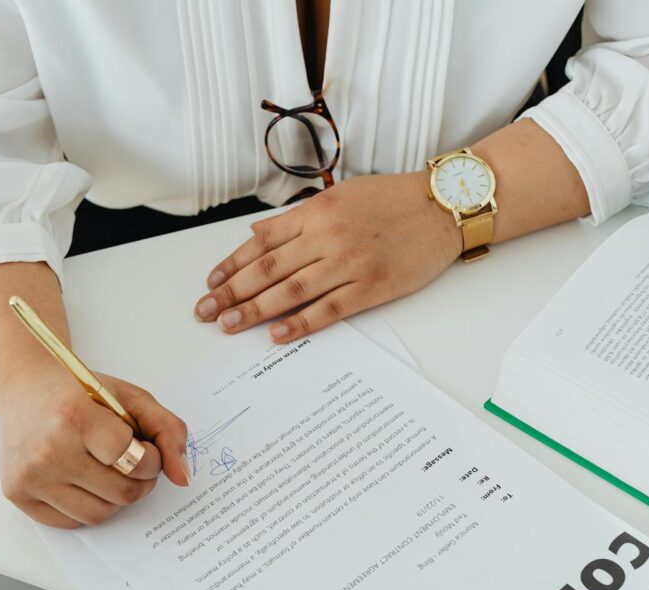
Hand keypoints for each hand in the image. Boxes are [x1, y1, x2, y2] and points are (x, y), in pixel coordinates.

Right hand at [0, 363, 189, 528]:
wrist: (25, 388)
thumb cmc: (81, 393)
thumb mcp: (132, 398)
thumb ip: (168, 431)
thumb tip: (184, 478)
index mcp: (75, 417)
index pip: (135, 460)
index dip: (151, 459)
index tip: (145, 448)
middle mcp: (48, 450)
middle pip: (123, 493)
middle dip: (140, 481)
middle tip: (133, 462)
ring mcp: (30, 476)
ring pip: (99, 514)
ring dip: (116, 497)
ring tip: (108, 470)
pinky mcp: (17, 495)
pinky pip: (71, 522)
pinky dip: (88, 505)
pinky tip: (84, 479)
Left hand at [194, 173, 461, 342]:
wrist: (442, 206)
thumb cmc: (391, 199)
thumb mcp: (339, 196)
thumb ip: (296, 218)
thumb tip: (257, 234)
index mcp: (316, 212)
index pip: (262, 243)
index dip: (232, 265)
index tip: (211, 283)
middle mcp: (327, 236)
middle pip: (268, 269)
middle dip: (231, 292)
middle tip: (206, 311)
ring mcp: (349, 262)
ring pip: (291, 290)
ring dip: (255, 310)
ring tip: (229, 325)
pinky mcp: (371, 287)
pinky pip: (329, 309)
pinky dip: (300, 323)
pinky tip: (276, 335)